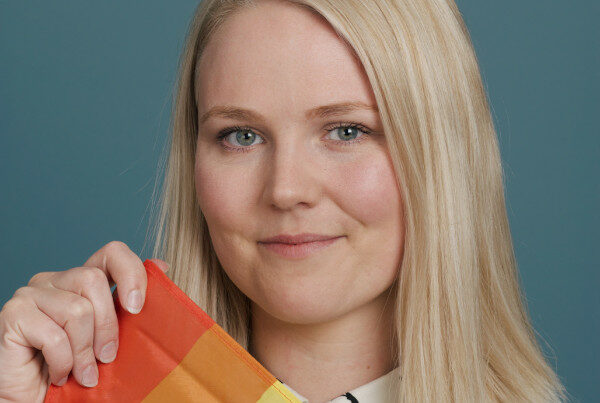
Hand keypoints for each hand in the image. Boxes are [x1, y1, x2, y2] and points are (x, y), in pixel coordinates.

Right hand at [0, 241, 168, 402]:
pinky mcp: (13, 315)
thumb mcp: (114, 335)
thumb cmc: (79, 370)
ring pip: (76, 309)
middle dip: (108, 325)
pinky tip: (59, 375)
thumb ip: (132, 303)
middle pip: (93, 279)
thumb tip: (163, 267)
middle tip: (107, 358)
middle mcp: (55, 280)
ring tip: (83, 373)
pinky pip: (53, 335)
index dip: (130, 273)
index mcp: (82, 280)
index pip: (111, 253)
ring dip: (85, 352)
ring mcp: (31, 294)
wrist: (40, 402)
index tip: (137, 308)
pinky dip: (63, 362)